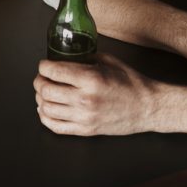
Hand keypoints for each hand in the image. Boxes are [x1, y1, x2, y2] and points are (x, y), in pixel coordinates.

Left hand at [34, 53, 159, 135]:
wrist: (147, 107)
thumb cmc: (130, 83)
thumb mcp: (109, 61)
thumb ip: (86, 58)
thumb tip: (67, 56)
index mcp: (91, 79)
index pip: (54, 71)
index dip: (44, 66)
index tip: (44, 64)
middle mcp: (85, 99)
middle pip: (46, 90)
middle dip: (39, 81)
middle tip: (42, 78)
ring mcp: (85, 117)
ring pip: (47, 109)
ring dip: (40, 98)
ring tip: (44, 92)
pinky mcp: (86, 130)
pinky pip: (56, 126)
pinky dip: (45, 117)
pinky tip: (46, 109)